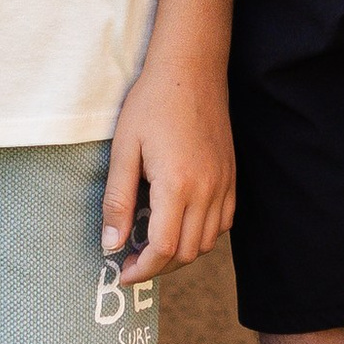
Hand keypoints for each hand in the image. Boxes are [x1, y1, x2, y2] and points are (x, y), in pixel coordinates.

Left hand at [98, 46, 235, 282]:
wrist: (191, 69)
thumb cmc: (152, 103)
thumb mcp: (124, 149)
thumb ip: (117, 200)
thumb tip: (111, 245)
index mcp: (177, 184)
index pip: (163, 248)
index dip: (142, 270)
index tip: (122, 273)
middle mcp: (207, 189)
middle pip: (187, 252)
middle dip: (158, 267)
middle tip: (131, 261)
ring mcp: (224, 184)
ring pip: (207, 243)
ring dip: (180, 254)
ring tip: (152, 246)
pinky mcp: (231, 177)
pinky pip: (223, 223)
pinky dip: (202, 236)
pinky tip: (180, 225)